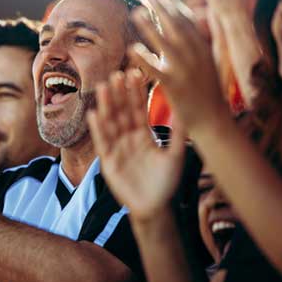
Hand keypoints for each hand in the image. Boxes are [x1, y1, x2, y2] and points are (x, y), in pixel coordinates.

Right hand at [88, 69, 184, 221]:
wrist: (155, 208)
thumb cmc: (166, 183)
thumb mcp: (175, 156)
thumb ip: (178, 134)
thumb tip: (186, 110)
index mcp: (143, 135)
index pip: (138, 109)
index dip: (136, 93)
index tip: (135, 74)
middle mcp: (128, 139)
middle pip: (121, 112)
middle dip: (119, 94)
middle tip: (116, 74)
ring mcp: (117, 149)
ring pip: (110, 124)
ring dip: (106, 106)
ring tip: (104, 87)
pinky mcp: (108, 163)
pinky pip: (102, 143)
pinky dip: (98, 130)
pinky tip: (94, 115)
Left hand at [130, 0, 227, 134]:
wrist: (213, 120)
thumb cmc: (208, 93)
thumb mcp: (209, 64)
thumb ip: (198, 46)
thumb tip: (195, 25)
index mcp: (204, 49)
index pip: (188, 22)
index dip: (175, 7)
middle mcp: (196, 56)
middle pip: (177, 26)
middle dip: (164, 8)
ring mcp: (185, 70)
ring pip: (165, 42)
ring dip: (150, 26)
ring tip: (136, 13)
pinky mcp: (174, 86)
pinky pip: (155, 69)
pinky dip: (143, 57)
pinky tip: (132, 48)